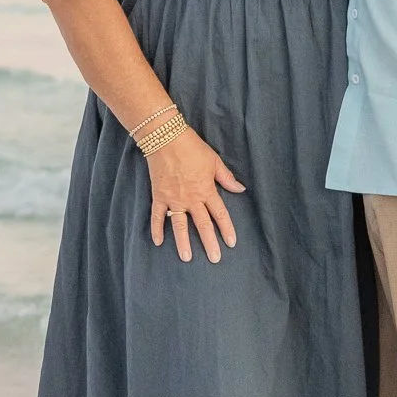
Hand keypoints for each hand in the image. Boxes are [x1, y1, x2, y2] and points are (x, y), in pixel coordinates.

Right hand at [147, 129, 244, 263]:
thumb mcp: (214, 161)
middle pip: (202, 224)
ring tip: (186, 258)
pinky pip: (157, 216)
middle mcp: (191, 198)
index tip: (231, 243)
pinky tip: (158, 242)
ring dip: (183, 242)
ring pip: (180, 225)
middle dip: (209, 242)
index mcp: (206, 190)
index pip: (220, 214)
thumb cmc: (193, 147)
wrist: (166, 138)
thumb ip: (226, 178)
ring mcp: (174, 199)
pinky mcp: (159, 196)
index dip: (226, 229)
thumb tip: (240, 189)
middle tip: (214, 259)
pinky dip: (156, 229)